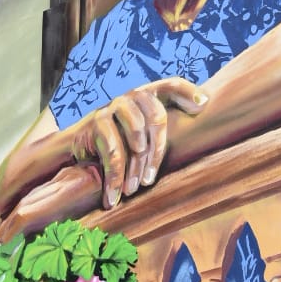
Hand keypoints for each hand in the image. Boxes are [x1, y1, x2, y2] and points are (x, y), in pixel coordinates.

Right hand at [70, 79, 206, 207]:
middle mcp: (131, 97)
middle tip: (151, 180)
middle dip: (156, 153)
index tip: (202, 105)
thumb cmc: (118, 143)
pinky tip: (115, 196)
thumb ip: (162, 131)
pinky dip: (115, 177)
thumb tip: (199, 117)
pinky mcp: (96, 121)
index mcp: (147, 96)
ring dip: (135, 168)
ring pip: (135, 136)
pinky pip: (113, 152)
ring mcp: (113, 106)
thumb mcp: (141, 136)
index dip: (187, 91)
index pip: (170, 85)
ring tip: (134, 189)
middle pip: (156, 117)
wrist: (78, 148)